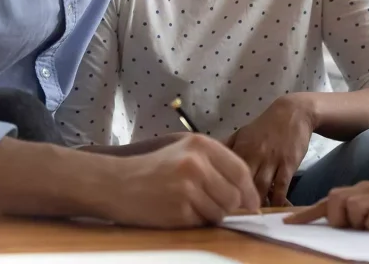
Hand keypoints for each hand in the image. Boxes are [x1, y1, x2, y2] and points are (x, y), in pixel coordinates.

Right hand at [108, 133, 259, 227]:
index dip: (250, 191)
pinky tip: (180, 211)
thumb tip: (245, 190)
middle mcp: (197, 164)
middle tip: (215, 205)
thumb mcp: (184, 150)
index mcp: (201, 145)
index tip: (253, 203)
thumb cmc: (152, 167)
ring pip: (220, 212)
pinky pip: (202, 223)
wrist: (116, 183)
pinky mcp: (178, 210)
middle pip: (234, 195)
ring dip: (211, 215)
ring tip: (191, 205)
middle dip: (230, 206)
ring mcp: (188, 188)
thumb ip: (214, 163)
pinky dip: (196, 222)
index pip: (240, 170)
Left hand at [226, 94, 316, 206]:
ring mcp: (273, 160)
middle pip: (242, 183)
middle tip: (232, 217)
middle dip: (237, 201)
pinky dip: (278, 200)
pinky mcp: (289, 164)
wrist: (293, 112)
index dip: (221, 189)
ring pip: (261, 187)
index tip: (217, 204)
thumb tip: (204, 158)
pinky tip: (274, 210)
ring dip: (256, 203)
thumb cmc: (265, 126)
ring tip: (251, 217)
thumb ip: (225, 148)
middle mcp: (255, 154)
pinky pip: (282, 186)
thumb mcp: (242, 132)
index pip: (226, 172)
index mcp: (241, 148)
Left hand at [283, 178, 368, 230]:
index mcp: (362, 189)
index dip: (305, 213)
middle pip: (332, 202)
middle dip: (336, 218)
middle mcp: (367, 190)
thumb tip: (339, 221)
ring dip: (358, 223)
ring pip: (349, 211)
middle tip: (355, 228)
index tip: (286, 224)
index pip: (327, 200)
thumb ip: (362, 209)